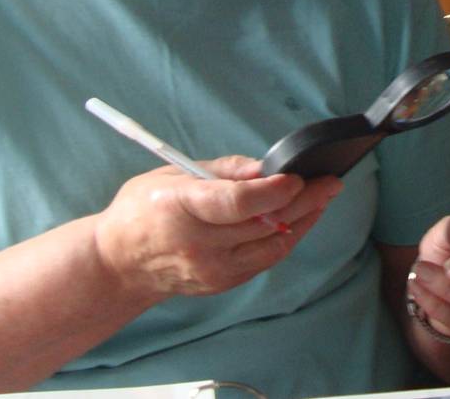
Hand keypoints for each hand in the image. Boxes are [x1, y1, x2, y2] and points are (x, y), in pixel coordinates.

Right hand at [93, 155, 341, 298]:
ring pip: (272, 244)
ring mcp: (212, 269)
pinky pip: (265, 259)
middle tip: (330, 182)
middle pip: (263, 223)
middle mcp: (198, 244)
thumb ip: (222, 171)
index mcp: (180, 208)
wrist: (119, 264)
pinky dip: (286, 237)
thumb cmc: (144, 208)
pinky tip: (301, 218)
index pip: (236, 204)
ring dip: (303, 220)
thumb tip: (264, 167)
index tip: (299, 178)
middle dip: (303, 201)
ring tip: (323, 197)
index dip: (273, 191)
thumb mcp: (172, 173)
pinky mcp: (222, 283)